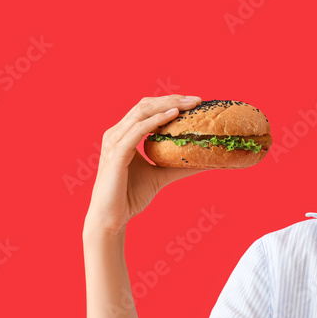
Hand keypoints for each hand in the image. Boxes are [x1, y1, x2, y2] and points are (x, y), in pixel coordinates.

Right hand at [85, 95, 211, 233]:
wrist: (111, 218)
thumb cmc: (130, 196)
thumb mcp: (161, 176)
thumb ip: (179, 166)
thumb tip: (206, 162)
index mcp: (123, 135)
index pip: (147, 110)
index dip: (169, 102)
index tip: (194, 102)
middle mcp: (116, 134)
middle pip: (145, 106)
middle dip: (172, 99)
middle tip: (197, 100)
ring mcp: (114, 142)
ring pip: (141, 113)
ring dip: (167, 105)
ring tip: (189, 105)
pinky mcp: (116, 154)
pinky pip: (137, 131)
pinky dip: (156, 121)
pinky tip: (173, 116)